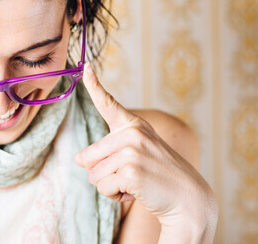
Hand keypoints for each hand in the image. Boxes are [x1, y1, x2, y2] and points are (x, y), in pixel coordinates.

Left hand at [74, 63, 216, 228]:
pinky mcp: (130, 171)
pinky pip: (103, 187)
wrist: (188, 198)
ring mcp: (131, 151)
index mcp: (133, 125)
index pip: (108, 103)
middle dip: (100, 173)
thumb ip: (108, 151)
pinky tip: (135, 193)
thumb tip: (78, 159)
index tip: (86, 67)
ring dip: (108, 186)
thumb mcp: (137, 153)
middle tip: (127, 176)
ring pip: (93, 175)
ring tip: (134, 184)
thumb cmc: (158, 176)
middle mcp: (131, 133)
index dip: (94, 84)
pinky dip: (114, 196)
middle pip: (87, 157)